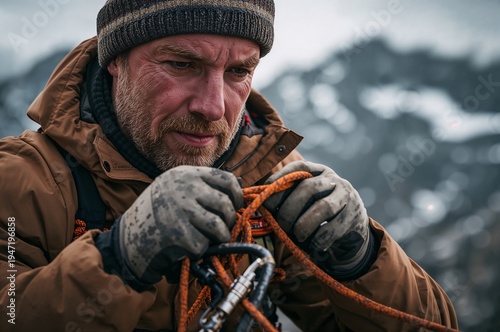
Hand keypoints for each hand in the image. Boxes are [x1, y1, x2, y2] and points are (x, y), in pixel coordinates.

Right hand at [119, 166, 242, 283]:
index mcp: (186, 175)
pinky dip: (198, 251)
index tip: (235, 206)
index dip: (236, 195)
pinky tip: (186, 247)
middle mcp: (184, 189)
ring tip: (207, 240)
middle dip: (228, 221)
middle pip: (225, 205)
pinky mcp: (178, 234)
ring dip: (217, 238)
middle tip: (220, 229)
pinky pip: (204, 245)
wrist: (126, 239)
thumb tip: (239, 190)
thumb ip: (202, 187)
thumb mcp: (175, 189)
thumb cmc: (156, 215)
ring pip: (219, 227)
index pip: (226, 179)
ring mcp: (181, 210)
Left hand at [264, 161, 372, 278]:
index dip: (280, 182)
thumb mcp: (303, 202)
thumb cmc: (317, 215)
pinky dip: (319, 240)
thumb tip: (259, 205)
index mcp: (317, 171)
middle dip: (289, 210)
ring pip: (323, 207)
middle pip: (309, 188)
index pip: (298, 168)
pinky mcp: (355, 217)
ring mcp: (347, 196)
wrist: (351, 232)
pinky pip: (334, 228)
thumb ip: (285, 200)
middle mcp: (333, 179)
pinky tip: (314, 247)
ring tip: (297, 237)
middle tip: (281, 226)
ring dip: (304, 225)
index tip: (266, 201)